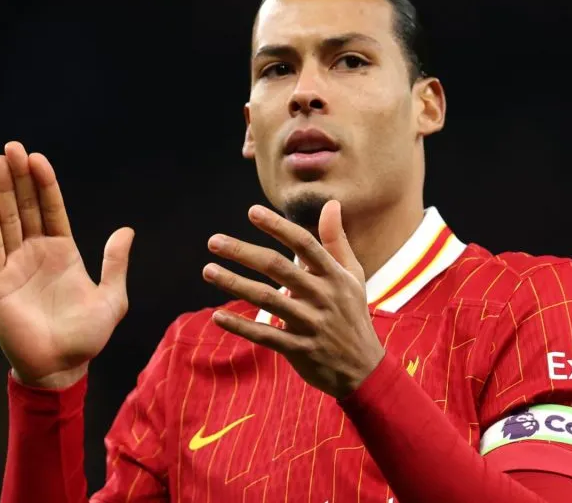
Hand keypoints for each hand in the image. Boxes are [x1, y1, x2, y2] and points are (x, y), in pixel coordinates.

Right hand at [0, 141, 133, 388]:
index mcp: (63, 253)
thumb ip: (115, 264)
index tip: (39, 159)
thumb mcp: (112, 299)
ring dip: (3, 192)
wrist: (61, 367)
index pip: (51, 210)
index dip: (45, 185)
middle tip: (13, 147)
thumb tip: (126, 230)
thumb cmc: (86, 337)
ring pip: (7, 221)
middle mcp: (36, 254)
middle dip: (20, 178)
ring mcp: (15, 266)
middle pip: (26, 208)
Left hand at [202, 200, 384, 398]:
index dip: (278, 226)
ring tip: (208, 270)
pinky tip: (217, 316)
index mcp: (334, 276)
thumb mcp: (352, 276)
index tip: (252, 212)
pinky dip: (240, 325)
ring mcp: (309, 324)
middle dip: (243, 252)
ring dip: (233, 283)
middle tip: (213, 241)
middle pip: (277, 267)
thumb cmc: (352, 314)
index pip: (304, 243)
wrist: (363, 368)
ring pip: (266, 299)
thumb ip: (337, 240)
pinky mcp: (298, 349)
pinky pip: (264, 335)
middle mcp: (321, 297)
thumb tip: (332, 203)